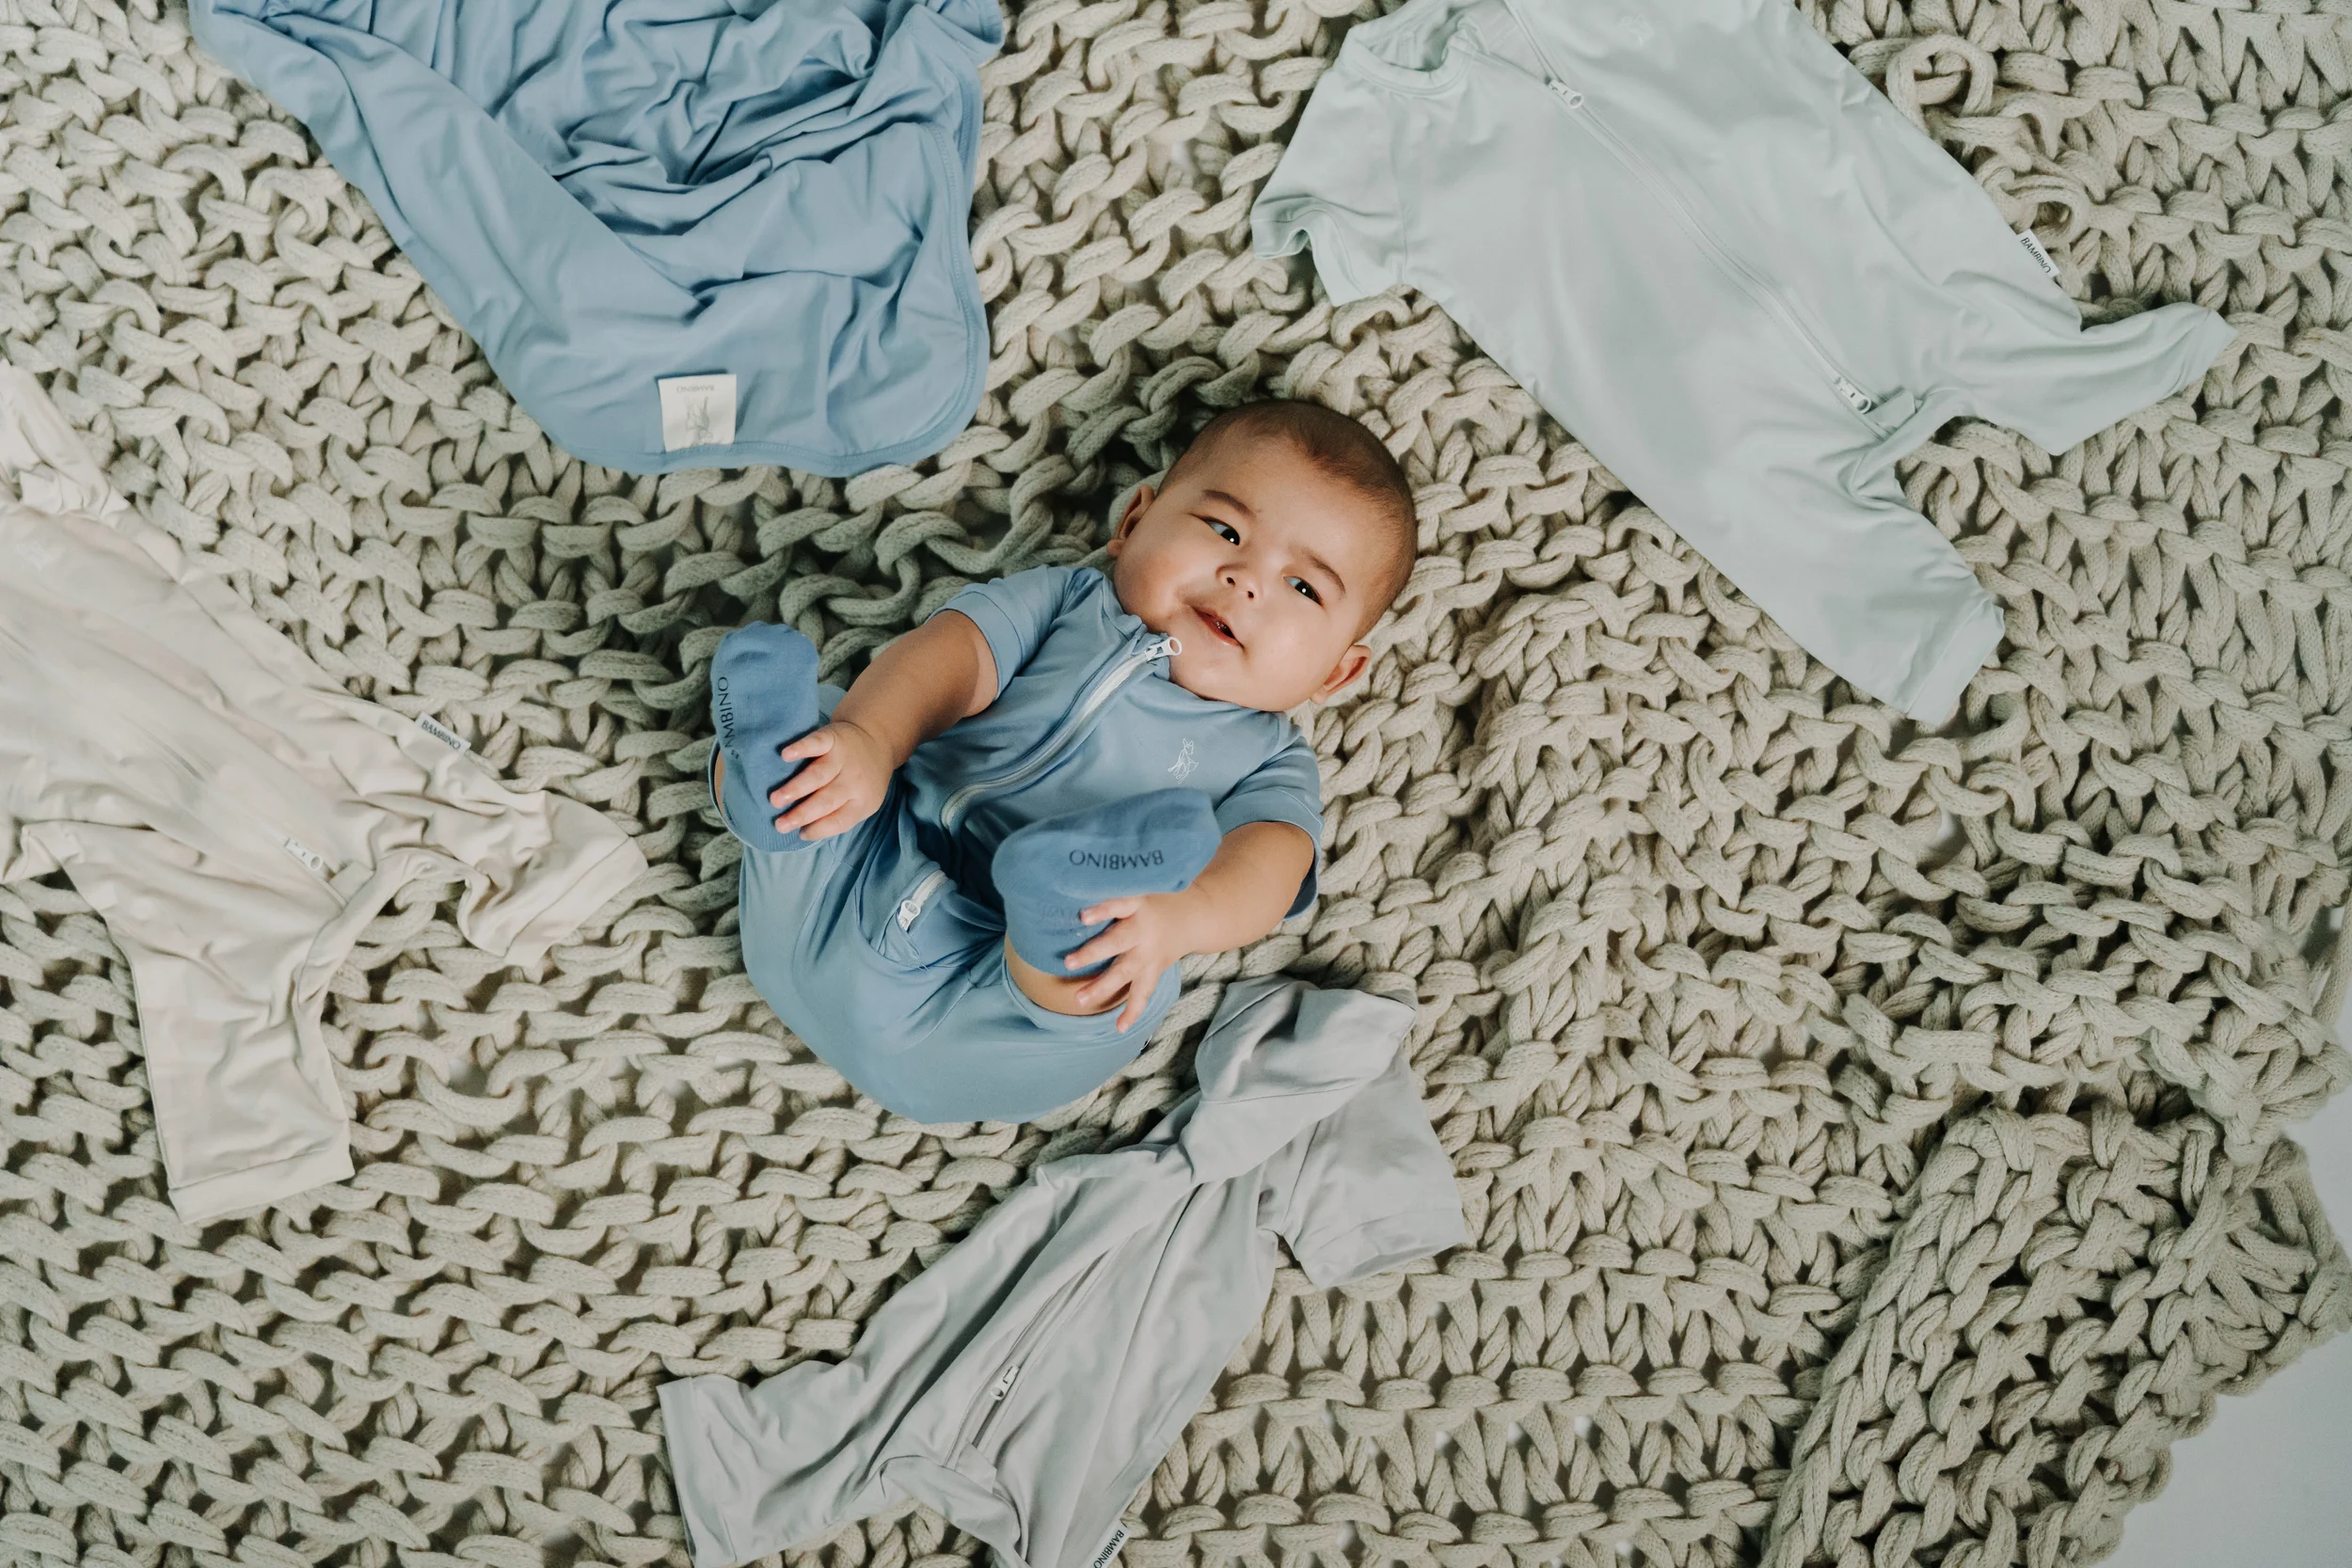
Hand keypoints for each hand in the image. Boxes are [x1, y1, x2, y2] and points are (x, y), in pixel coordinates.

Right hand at [768, 719, 892, 840]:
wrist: (877, 738)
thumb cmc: (863, 778)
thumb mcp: (864, 801)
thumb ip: (840, 814)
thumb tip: (803, 830)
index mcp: (863, 801)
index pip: (840, 820)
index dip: (820, 829)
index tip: (800, 833)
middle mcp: (854, 781)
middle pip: (826, 800)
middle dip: (801, 814)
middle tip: (780, 825)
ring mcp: (843, 758)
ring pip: (818, 775)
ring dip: (795, 788)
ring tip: (775, 800)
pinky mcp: (834, 737)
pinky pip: (817, 743)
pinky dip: (801, 748)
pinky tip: (786, 756)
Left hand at [1062, 892, 1201, 1031]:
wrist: (1193, 918)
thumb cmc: (1151, 901)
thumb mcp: (1138, 889)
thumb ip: (1112, 895)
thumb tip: (1069, 892)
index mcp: (1138, 906)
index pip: (1118, 905)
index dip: (1102, 911)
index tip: (1082, 916)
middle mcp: (1144, 931)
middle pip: (1118, 943)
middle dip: (1093, 954)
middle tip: (1068, 963)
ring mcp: (1150, 954)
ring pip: (1126, 973)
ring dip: (1103, 987)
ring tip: (1080, 1000)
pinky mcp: (1154, 971)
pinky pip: (1142, 993)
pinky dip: (1132, 1011)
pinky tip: (1120, 1027)